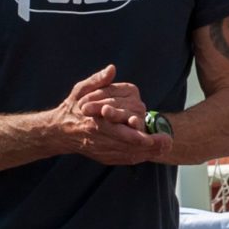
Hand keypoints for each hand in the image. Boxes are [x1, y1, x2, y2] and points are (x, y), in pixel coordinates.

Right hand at [48, 67, 171, 165]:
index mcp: (96, 123)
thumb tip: (111, 68)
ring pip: (129, 155)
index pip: (123, 133)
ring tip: (165, 147)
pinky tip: (150, 152)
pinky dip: (138, 157)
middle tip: (168, 142)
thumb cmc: (72, 107)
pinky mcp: (104, 157)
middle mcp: (101, 140)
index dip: (141, 137)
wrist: (59, 131)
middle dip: (151, 146)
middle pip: (130, 147)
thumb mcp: (80, 90)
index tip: (158, 136)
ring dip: (148, 153)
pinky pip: (124, 159)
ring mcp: (103, 150)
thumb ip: (97, 80)